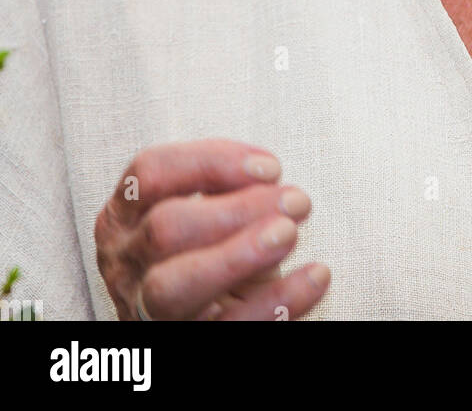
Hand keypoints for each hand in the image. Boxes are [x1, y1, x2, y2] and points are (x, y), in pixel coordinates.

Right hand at [94, 138, 329, 320]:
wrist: (200, 317)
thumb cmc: (202, 255)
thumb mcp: (200, 214)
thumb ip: (223, 189)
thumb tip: (267, 176)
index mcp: (123, 219)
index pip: (150, 173)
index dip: (211, 162)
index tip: (268, 166)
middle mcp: (125, 264)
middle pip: (164, 229)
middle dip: (236, 209)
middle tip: (293, 200)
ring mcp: (145, 312)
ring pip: (174, 286)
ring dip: (240, 254)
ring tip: (290, 233)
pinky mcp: (183, 343)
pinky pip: (227, 327)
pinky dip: (276, 302)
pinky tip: (313, 276)